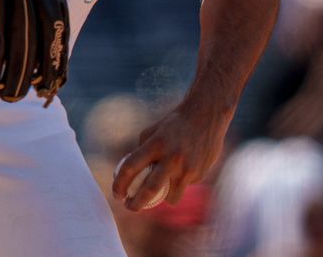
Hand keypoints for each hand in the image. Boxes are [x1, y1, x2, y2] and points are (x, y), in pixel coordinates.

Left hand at [111, 97, 231, 211]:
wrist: (206, 115)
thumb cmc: (174, 123)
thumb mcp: (152, 132)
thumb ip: (141, 151)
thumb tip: (130, 173)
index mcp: (155, 144)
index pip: (130, 167)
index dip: (120, 184)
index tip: (117, 194)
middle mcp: (171, 157)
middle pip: (149, 190)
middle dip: (136, 204)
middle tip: (130, 207)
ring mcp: (187, 167)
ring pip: (170, 198)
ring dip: (162, 198)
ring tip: (160, 189)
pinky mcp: (199, 174)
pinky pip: (184, 187)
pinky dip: (180, 184)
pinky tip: (185, 168)